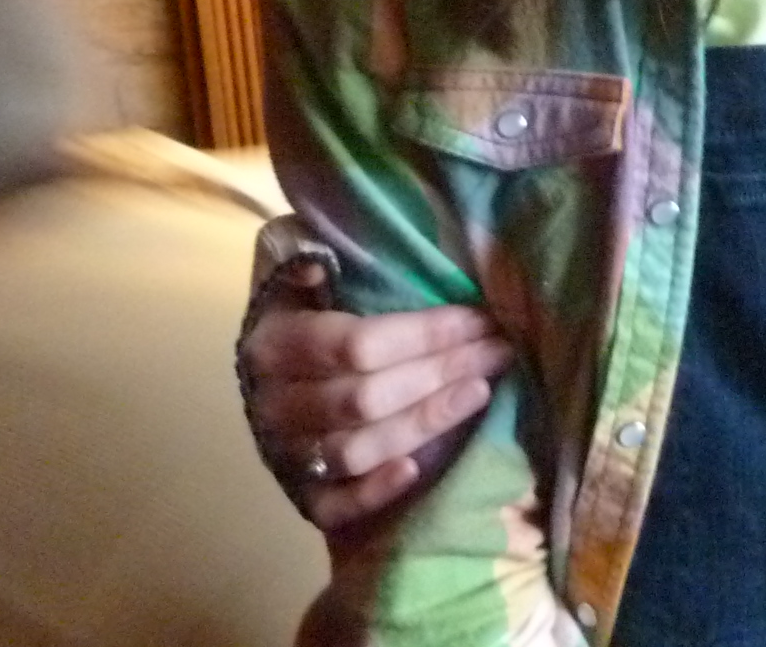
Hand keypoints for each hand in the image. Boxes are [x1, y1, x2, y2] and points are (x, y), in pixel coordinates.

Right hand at [241, 265, 510, 529]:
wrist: (266, 371)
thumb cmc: (302, 309)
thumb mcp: (297, 272)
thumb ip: (308, 260)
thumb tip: (317, 263)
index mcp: (273, 345)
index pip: (356, 344)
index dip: (425, 333)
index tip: (480, 318)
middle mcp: (273, 405)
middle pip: (366, 398)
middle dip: (441, 372)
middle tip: (498, 350)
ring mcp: (284, 453)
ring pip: (359, 449)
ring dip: (426, 421)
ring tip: (480, 390)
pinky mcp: (298, 493)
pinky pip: (333, 505)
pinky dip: (372, 491)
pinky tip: (415, 469)